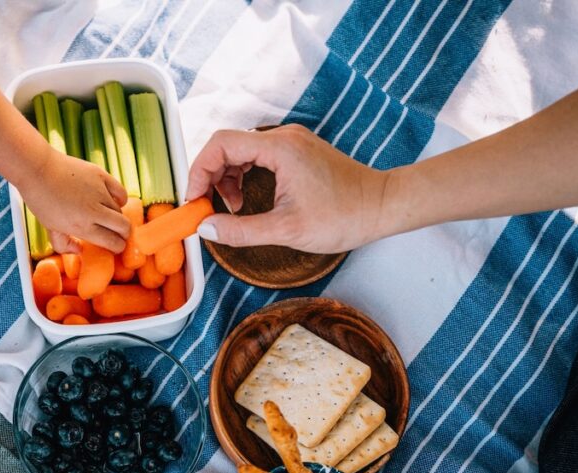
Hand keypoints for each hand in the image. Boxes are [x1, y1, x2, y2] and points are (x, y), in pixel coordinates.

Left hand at [18, 152, 129, 253]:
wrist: (38, 169)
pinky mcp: (101, 176)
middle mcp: (94, 211)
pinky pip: (120, 192)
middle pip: (124, 227)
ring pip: (121, 210)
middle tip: (120, 235)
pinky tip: (112, 200)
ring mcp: (99, 192)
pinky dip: (120, 199)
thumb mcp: (49, 228)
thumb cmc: (41, 200)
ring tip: (108, 217)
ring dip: (117, 216)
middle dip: (124, 234)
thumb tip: (79, 251)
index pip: (113, 242)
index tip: (115, 246)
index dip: (117, 247)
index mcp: (82, 227)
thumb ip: (64, 245)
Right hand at [186, 125, 391, 253]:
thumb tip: (206, 229)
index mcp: (279, 149)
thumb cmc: (344, 216)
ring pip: (241, 149)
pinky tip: (248, 198)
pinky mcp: (297, 151)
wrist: (383, 206)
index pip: (220, 144)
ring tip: (233, 208)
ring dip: (227, 177)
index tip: (195, 200)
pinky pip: (257, 155)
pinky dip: (244, 174)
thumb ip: (241, 230)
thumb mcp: (286, 230)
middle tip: (208, 208)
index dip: (199, 171)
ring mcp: (291, 142)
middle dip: (210, 176)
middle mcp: (283, 137)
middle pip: (227, 145)